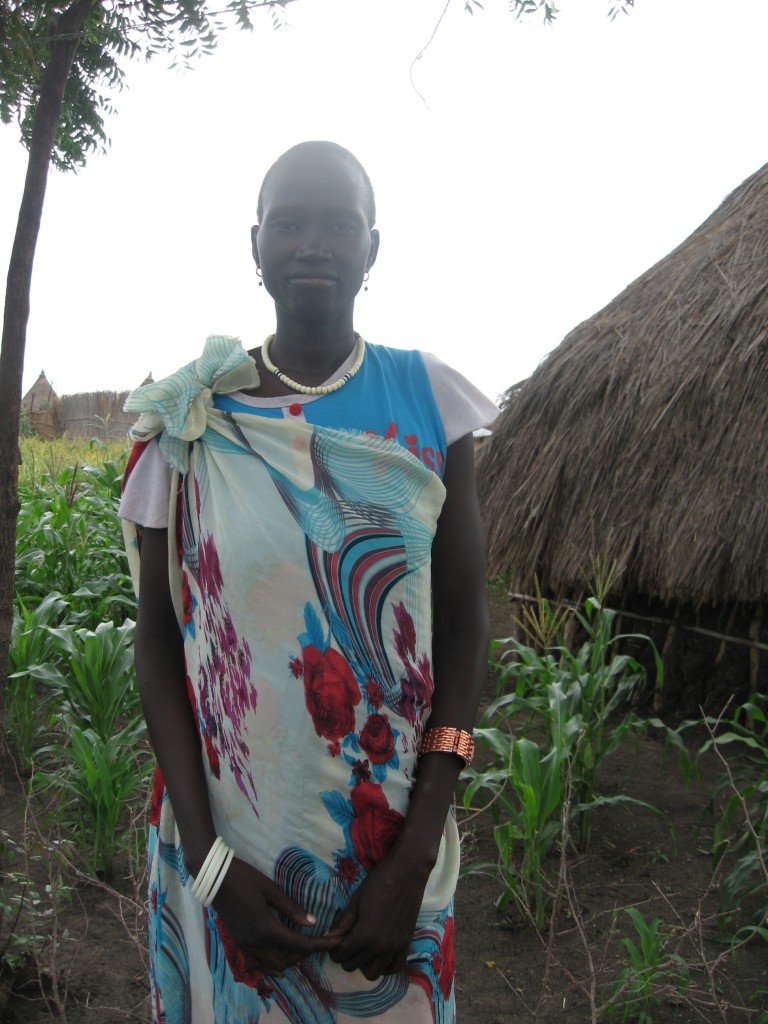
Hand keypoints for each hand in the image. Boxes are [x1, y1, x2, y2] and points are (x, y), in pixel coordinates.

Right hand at [211, 857, 339, 975]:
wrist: (215, 878)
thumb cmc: (245, 879)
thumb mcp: (271, 890)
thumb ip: (291, 909)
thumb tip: (313, 922)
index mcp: (266, 929)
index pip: (298, 945)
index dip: (319, 945)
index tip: (334, 942)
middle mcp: (255, 943)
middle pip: (284, 962)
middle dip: (303, 956)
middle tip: (317, 942)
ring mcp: (244, 944)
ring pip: (269, 966)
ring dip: (286, 960)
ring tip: (300, 946)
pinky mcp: (238, 941)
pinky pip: (257, 961)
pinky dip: (270, 961)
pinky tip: (279, 950)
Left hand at [326, 855, 429, 979]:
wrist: (407, 871)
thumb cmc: (379, 882)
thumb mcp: (356, 900)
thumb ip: (343, 923)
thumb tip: (328, 937)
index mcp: (365, 935)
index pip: (342, 955)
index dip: (334, 950)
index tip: (334, 943)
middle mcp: (380, 947)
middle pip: (354, 965)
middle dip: (346, 956)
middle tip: (346, 943)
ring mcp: (395, 948)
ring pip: (373, 973)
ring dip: (363, 964)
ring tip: (362, 949)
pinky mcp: (407, 944)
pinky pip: (395, 968)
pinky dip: (385, 967)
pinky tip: (379, 955)